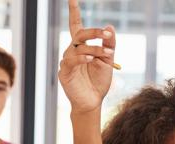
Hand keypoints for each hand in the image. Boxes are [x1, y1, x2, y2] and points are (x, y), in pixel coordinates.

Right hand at [58, 0, 115, 114]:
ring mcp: (67, 61)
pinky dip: (83, 58)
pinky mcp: (65, 72)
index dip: (74, 11)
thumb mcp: (108, 60)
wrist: (93, 101)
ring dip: (95, 49)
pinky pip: (72, 60)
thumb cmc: (99, 80)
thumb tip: (109, 26)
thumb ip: (109, 44)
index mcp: (82, 46)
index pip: (76, 25)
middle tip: (107, 35)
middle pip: (79, 34)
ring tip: (108, 56)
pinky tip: (92, 59)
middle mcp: (72, 51)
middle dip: (94, 32)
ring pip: (79, 48)